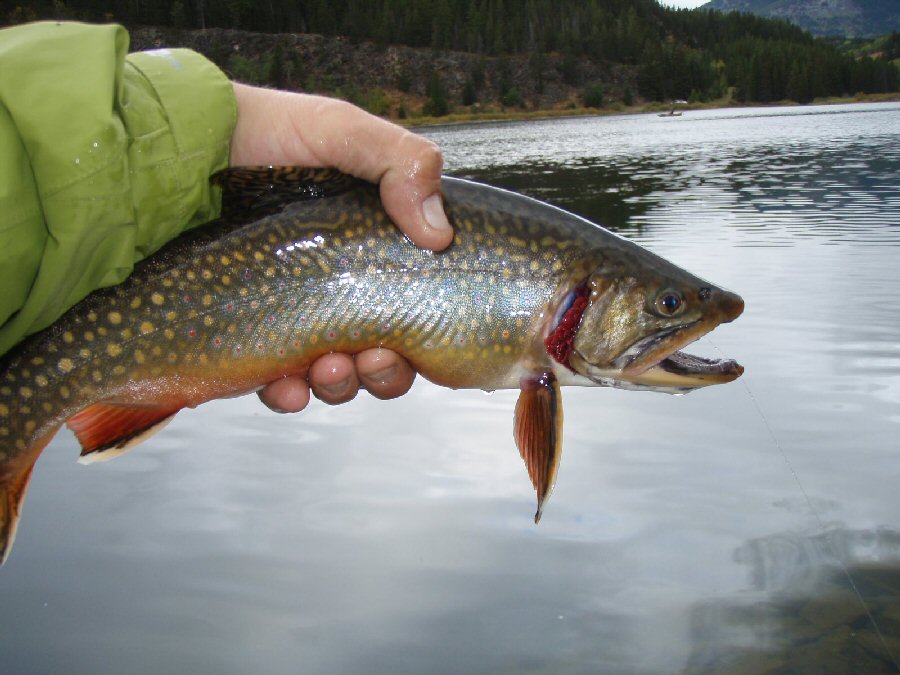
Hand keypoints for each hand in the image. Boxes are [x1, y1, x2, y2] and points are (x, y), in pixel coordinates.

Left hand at [229, 83, 452, 411]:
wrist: (180, 150)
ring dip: (343, 385)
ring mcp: (296, 317)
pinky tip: (286, 387)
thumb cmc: (265, 135)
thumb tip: (439, 232)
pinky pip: (281, 385)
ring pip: (338, 377)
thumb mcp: (341, 131)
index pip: (417, 306)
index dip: (426, 334)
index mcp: (374, 251)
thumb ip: (400, 162)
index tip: (418, 339)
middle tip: (374, 359)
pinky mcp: (252, 339)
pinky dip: (291, 395)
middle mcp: (341, 289)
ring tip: (326, 369)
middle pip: (385, 354)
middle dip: (386, 371)